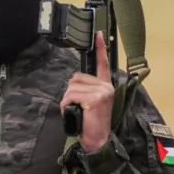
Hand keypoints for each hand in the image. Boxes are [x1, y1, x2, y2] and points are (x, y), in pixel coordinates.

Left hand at [60, 31, 114, 153]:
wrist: (97, 140)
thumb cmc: (90, 122)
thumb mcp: (90, 102)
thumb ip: (86, 89)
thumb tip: (74, 81)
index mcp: (105, 85)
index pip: (102, 63)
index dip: (100, 48)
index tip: (99, 34)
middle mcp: (106, 86)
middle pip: (75, 78)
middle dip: (71, 93)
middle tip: (79, 107)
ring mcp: (102, 91)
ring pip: (71, 88)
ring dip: (68, 101)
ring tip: (79, 111)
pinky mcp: (95, 98)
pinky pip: (70, 96)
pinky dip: (67, 106)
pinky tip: (77, 113)